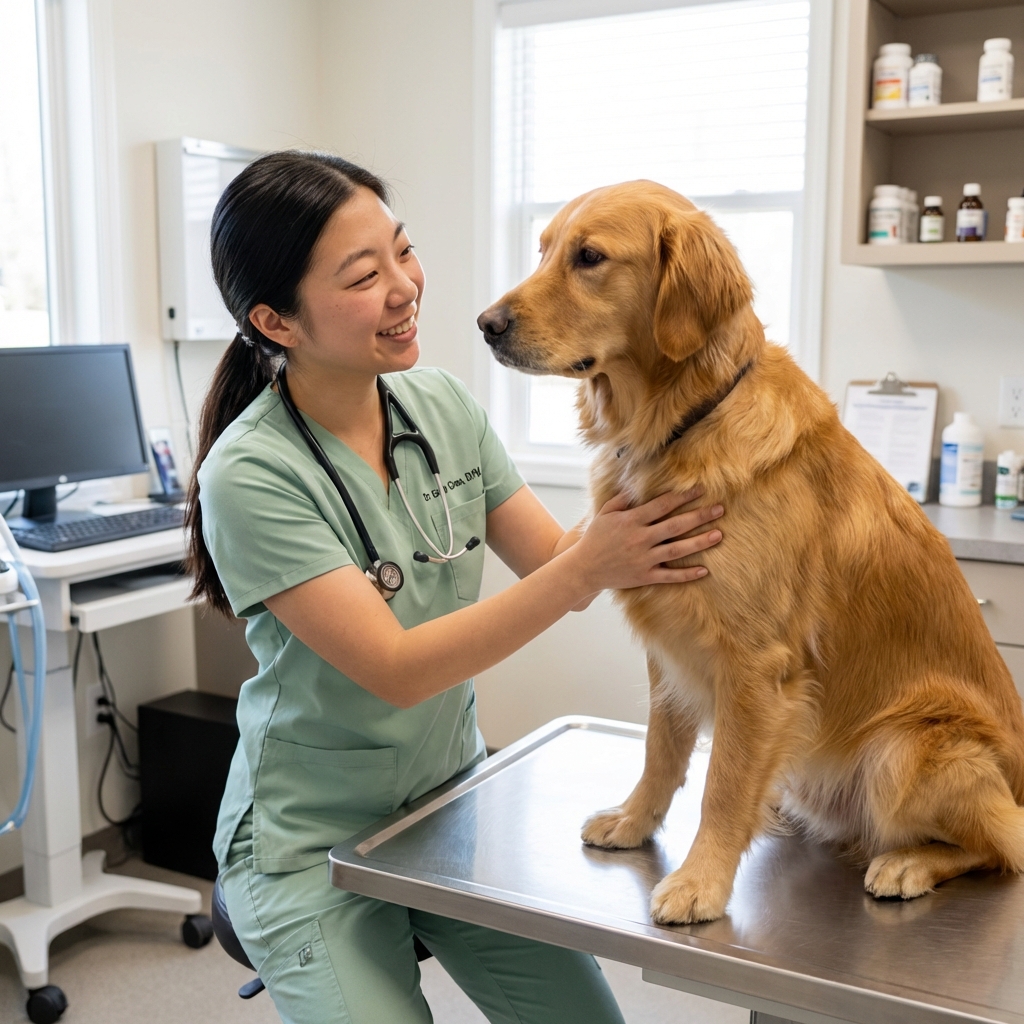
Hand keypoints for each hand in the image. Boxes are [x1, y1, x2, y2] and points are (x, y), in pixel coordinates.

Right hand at [567, 488, 722, 595]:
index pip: (662, 505)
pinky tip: (704, 570)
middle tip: (720, 509)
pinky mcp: (644, 576)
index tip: (700, 489)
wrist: (584, 568)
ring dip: (700, 542)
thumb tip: (639, 487)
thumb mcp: (605, 514)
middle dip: (699, 516)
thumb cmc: (595, 538)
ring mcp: (644, 559)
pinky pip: (669, 576)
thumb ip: (622, 500)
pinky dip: (687, 574)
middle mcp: (640, 539)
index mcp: (631, 521)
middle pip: (676, 526)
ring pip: (677, 550)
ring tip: (718, 535)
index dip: (682, 496)